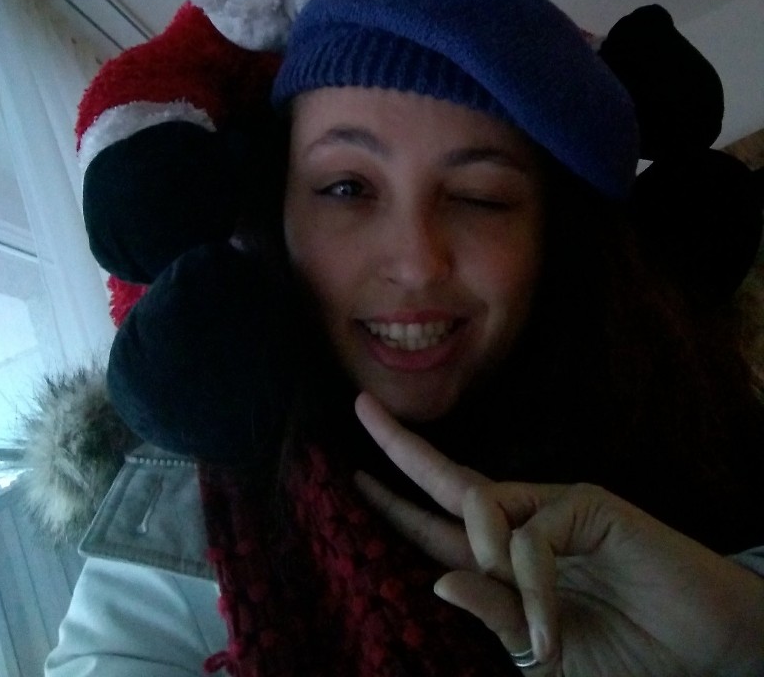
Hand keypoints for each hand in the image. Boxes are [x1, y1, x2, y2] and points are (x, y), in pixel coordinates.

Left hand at [355, 392, 763, 676]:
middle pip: (449, 482)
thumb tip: (438, 579)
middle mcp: (525, 522)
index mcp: (508, 560)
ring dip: (488, 566)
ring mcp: (556, 508)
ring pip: (482, 509)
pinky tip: (555, 631)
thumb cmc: (630, 652)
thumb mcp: (544, 653)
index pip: (439, 526)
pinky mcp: (588, 505)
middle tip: (361, 409)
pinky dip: (534, 588)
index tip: (354, 477)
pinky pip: (531, 539)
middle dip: (402, 449)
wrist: (707, 648)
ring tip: (539, 631)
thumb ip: (497, 617)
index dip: (397, 504)